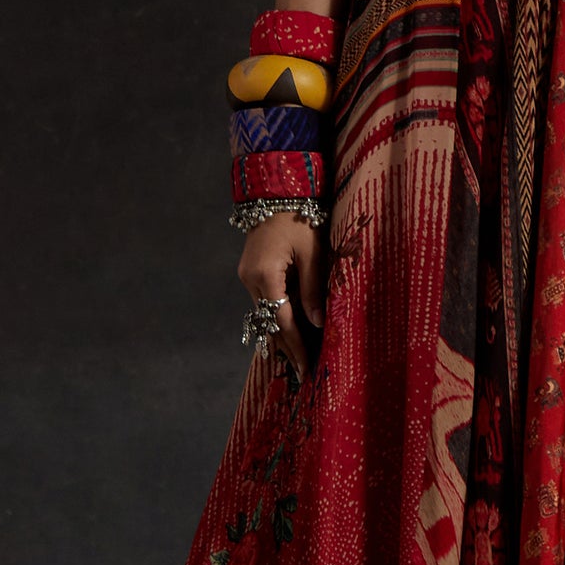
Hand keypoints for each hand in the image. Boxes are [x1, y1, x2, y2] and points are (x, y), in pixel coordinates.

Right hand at [236, 210, 326, 381]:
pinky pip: (263, 302)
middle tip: (302, 374)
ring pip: (264, 315)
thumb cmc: (300, 217)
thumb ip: (312, 289)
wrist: (277, 191)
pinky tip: (285, 334)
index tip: (306, 369)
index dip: (296, 347)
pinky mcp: (251, 271)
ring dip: (279, 336)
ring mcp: (247, 276)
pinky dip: (275, 318)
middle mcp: (250, 280)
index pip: (283, 321)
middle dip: (286, 349)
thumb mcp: (312, 252)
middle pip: (269, 323)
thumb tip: (317, 322)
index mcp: (265, 276)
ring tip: (294, 361)